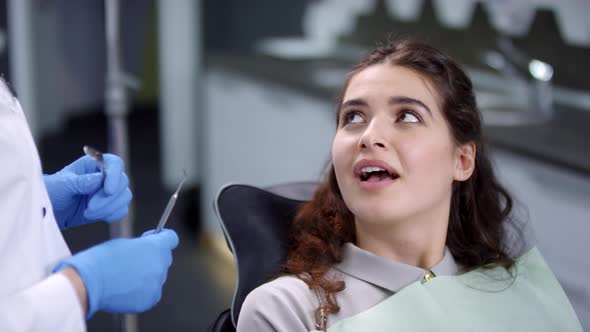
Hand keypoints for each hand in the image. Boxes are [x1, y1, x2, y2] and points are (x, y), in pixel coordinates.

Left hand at [44, 154, 131, 229]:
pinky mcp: (110, 206)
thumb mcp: (61, 185)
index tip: (108, 191)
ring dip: (109, 208)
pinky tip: (95, 216)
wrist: (49, 211)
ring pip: (124, 197)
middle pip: (122, 182)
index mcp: (94, 164)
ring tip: (88, 213)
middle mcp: (105, 176)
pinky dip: (111, 215)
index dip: (115, 175)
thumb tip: (99, 179)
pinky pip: (121, 210)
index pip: (114, 163)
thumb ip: (80, 182)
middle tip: (90, 207)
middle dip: (108, 198)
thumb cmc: (52, 192)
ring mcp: (109, 192)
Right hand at [54, 229, 178, 317]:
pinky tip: (126, 287)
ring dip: (147, 275)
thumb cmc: (102, 260)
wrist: (89, 283)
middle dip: (153, 257)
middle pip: (164, 258)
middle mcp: (160, 265)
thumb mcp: (124, 243)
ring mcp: (157, 284)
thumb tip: (146, 249)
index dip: (162, 237)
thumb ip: (142, 245)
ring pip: (158, 277)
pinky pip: (151, 292)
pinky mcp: (150, 299)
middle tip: (135, 259)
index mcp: (155, 247)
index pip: (172, 238)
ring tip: (126, 275)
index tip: (152, 239)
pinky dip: (143, 290)